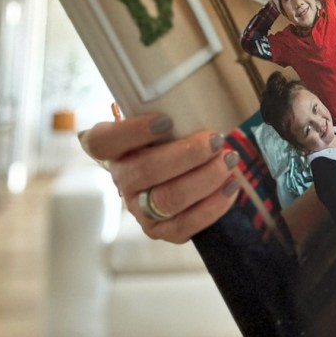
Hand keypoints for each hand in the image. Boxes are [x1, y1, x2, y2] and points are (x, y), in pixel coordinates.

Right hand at [79, 113, 239, 242]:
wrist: (175, 175)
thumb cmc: (170, 141)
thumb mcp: (164, 123)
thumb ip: (169, 116)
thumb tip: (195, 106)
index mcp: (113, 149)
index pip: (104, 142)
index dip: (132, 132)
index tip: (167, 121)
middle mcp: (121, 180)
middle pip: (145, 171)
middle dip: (187, 155)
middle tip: (216, 139)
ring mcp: (138, 208)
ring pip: (168, 199)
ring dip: (205, 178)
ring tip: (229, 159)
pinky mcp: (158, 230)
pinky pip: (185, 225)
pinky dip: (214, 205)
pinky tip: (231, 185)